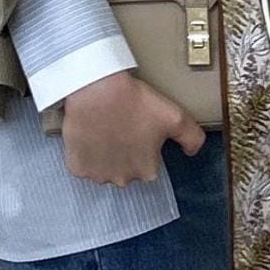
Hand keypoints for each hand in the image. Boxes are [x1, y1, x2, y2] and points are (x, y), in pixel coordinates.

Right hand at [56, 70, 206, 185]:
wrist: (96, 90)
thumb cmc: (133, 102)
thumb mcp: (174, 116)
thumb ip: (192, 137)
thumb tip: (192, 151)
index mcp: (147, 171)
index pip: (148, 165)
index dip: (144, 146)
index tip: (138, 130)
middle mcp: (122, 179)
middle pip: (125, 169)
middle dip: (124, 153)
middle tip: (121, 128)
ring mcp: (97, 175)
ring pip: (104, 169)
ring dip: (105, 156)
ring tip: (105, 131)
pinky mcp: (77, 166)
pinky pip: (83, 165)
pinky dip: (85, 155)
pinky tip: (90, 137)